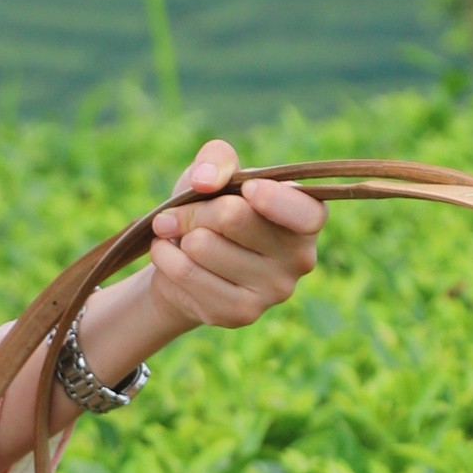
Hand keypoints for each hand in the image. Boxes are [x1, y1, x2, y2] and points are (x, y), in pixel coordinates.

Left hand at [140, 137, 323, 337]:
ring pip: (202, 246)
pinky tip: (170, 257)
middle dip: (194, 209)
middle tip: (179, 213)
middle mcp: (301, 258)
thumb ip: (216, 159)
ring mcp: (273, 291)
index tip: (247, 189)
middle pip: (233, 216)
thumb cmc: (211, 208)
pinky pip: (186, 273)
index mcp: (307, 217)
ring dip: (176, 235)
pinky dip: (165, 258)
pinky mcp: (241, 313)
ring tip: (178, 237)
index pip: (307, 212)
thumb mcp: (215, 173)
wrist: (188, 263)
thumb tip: (206, 181)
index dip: (273, 198)